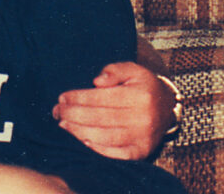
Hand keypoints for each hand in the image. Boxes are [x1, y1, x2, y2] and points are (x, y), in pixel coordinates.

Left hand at [51, 61, 175, 159]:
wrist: (167, 108)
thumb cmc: (143, 87)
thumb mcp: (132, 70)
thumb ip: (114, 70)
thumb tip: (97, 81)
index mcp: (139, 96)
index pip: (101, 98)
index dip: (78, 98)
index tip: (62, 98)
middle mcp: (142, 118)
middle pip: (99, 118)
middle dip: (73, 115)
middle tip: (57, 111)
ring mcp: (143, 137)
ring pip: (105, 136)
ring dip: (79, 131)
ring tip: (63, 124)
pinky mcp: (141, 152)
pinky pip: (116, 154)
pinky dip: (98, 149)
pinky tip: (82, 141)